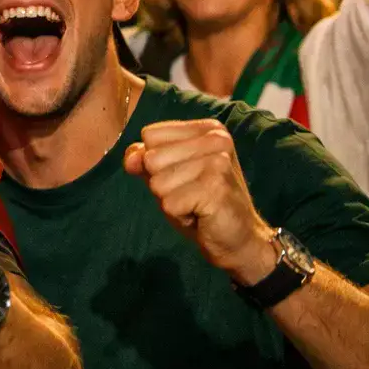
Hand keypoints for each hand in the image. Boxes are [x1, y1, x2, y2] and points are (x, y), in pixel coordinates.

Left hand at [124, 120, 276, 283]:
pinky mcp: (216, 188)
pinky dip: (179, 215)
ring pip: (158, 182)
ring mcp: (218, 163)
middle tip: (190, 193)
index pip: (150, 135)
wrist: (237, 238)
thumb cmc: (199, 203)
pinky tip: (200, 215)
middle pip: (151, 158)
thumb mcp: (168, 175)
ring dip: (171, 201)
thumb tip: (130, 158)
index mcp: (206, 129)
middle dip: (162, 184)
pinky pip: (169, 203)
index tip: (183, 176)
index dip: (156, 162)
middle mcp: (216, 140)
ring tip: (195, 203)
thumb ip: (144, 159)